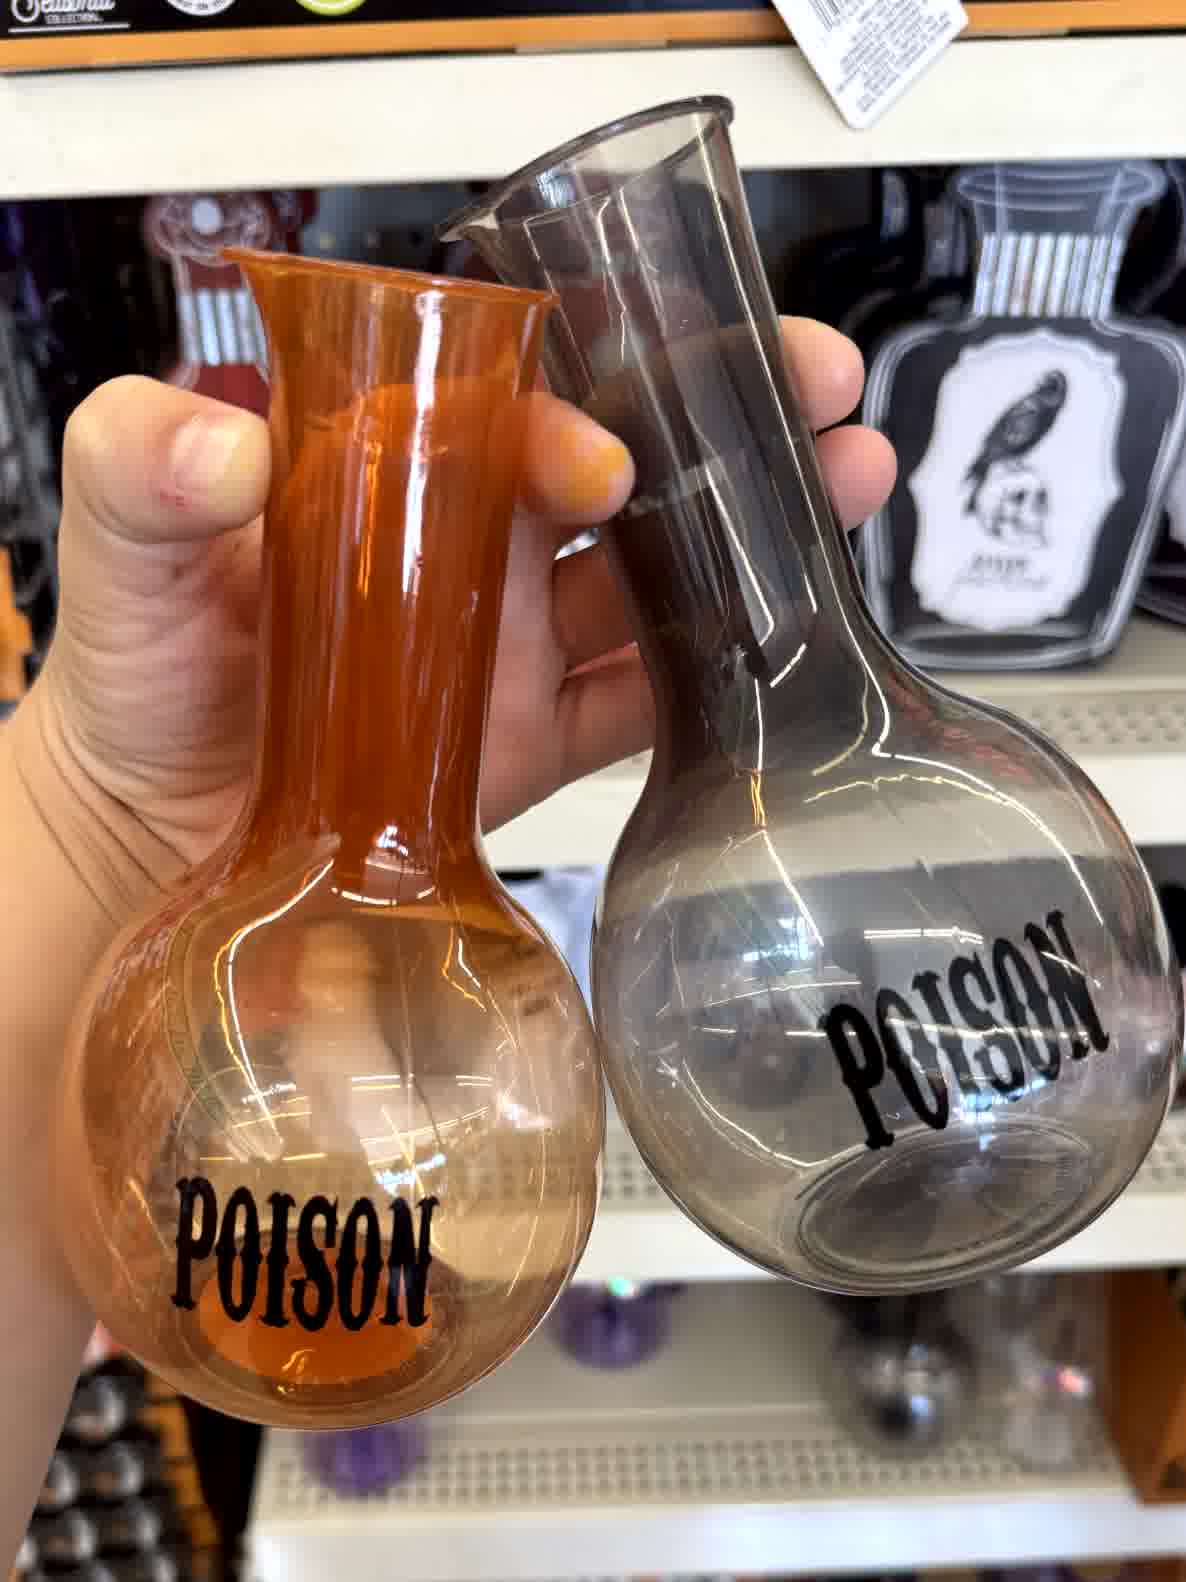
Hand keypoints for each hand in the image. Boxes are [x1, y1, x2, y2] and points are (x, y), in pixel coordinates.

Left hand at [23, 317, 892, 915]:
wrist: (156, 836)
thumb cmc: (141, 682)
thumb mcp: (120, 560)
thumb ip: (138, 477)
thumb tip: (217, 448)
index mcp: (395, 471)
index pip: (517, 395)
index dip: (590, 393)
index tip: (613, 453)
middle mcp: (469, 545)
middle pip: (626, 458)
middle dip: (730, 415)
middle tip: (817, 390)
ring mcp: (510, 644)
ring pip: (659, 569)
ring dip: (755, 531)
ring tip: (845, 490)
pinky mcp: (532, 738)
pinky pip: (639, 698)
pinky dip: (712, 679)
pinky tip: (780, 652)